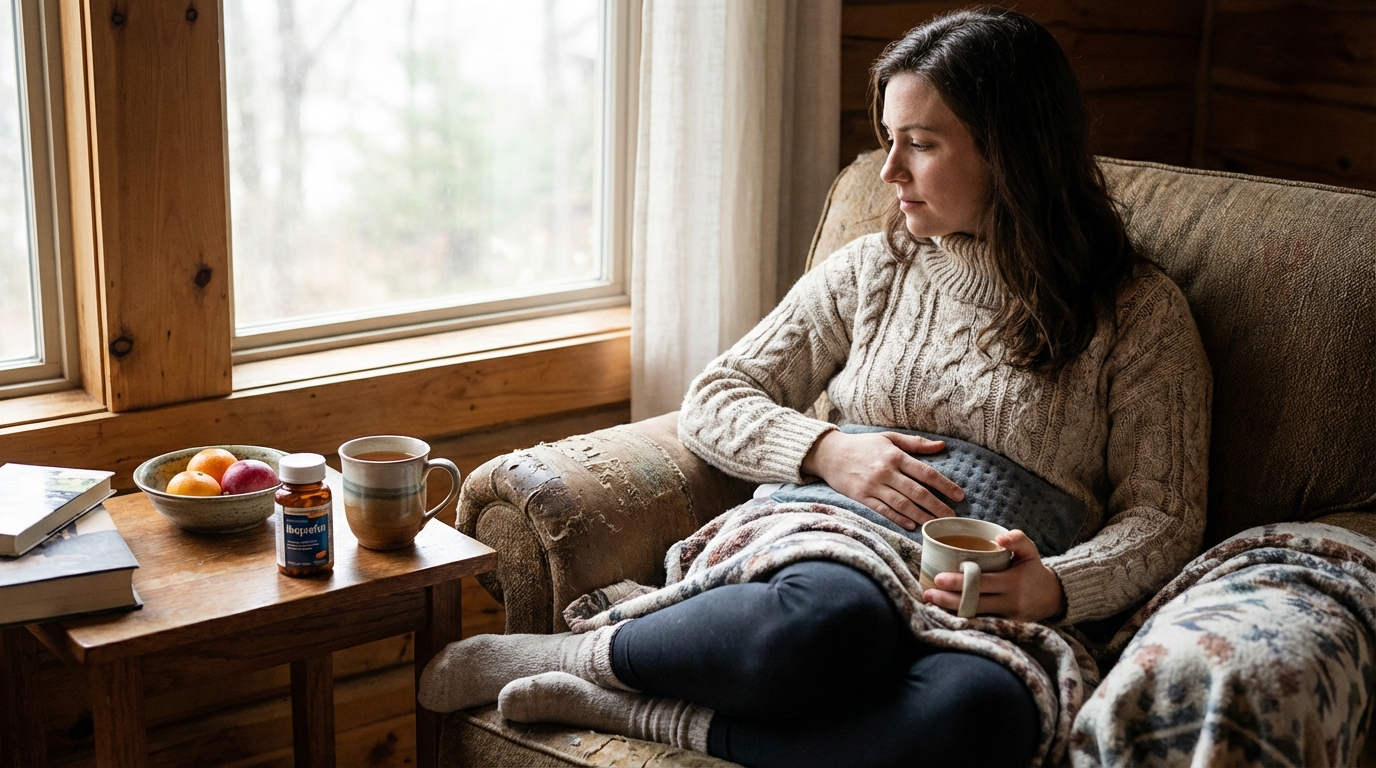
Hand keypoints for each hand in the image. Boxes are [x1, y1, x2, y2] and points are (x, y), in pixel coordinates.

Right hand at [800, 429, 963, 529]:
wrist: (830, 453)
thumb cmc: (862, 445)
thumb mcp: (889, 438)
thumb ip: (916, 444)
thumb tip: (942, 445)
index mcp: (895, 455)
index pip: (926, 473)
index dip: (945, 485)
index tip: (959, 496)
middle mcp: (886, 471)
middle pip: (917, 492)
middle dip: (937, 506)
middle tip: (952, 518)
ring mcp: (873, 485)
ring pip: (902, 504)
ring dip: (921, 516)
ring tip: (936, 526)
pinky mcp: (862, 497)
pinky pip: (884, 510)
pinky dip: (899, 518)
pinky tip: (911, 526)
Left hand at [924, 530, 1065, 621]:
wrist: (1054, 597)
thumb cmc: (1035, 570)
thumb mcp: (1031, 552)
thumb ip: (1018, 540)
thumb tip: (1000, 538)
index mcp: (1013, 583)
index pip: (982, 583)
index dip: (959, 583)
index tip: (938, 579)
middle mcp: (1010, 603)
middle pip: (974, 603)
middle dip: (948, 600)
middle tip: (927, 594)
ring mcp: (1008, 619)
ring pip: (976, 617)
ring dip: (951, 612)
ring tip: (931, 605)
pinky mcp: (1007, 629)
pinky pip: (982, 624)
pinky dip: (964, 620)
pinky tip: (946, 615)